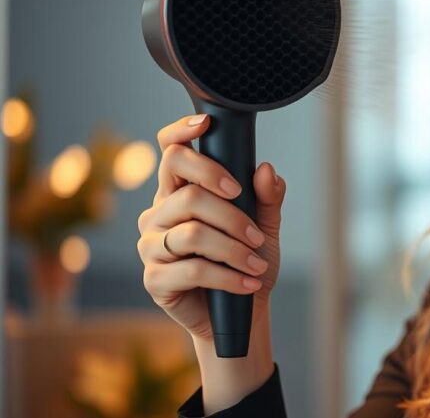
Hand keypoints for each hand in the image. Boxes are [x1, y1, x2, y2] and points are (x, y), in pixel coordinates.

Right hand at [136, 113, 286, 342]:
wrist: (241, 312)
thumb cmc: (247, 261)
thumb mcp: (264, 226)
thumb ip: (266, 197)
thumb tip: (265, 170)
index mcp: (180, 192)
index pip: (170, 152)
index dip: (182, 134)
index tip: (206, 127)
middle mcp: (159, 213)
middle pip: (188, 193)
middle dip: (231, 212)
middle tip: (256, 233)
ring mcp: (152, 246)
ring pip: (191, 233)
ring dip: (234, 248)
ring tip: (257, 264)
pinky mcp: (154, 279)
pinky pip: (193, 269)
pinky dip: (228, 275)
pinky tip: (249, 282)